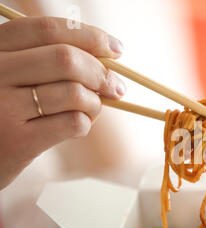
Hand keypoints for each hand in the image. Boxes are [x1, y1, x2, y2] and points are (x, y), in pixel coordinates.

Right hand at [0, 17, 125, 189]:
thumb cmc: (2, 111)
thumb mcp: (11, 76)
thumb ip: (44, 61)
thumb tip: (107, 57)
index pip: (47, 30)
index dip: (89, 36)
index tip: (116, 48)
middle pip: (65, 59)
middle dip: (101, 72)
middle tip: (116, 87)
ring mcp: (4, 107)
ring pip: (74, 93)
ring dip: (95, 103)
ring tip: (93, 109)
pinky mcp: (18, 141)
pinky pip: (72, 123)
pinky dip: (86, 123)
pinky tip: (79, 125)